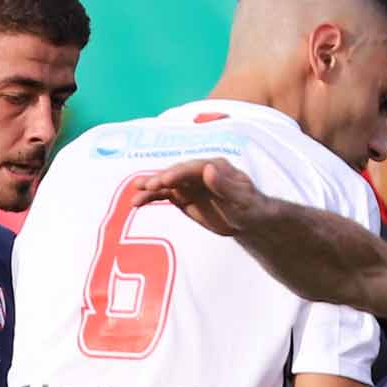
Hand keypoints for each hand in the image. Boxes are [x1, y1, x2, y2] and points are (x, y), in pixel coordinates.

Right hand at [132, 158, 261, 236]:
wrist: (249, 220)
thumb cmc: (251, 208)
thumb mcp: (243, 199)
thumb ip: (225, 185)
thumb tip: (208, 168)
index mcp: (216, 166)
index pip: (194, 167)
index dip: (179, 173)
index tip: (166, 179)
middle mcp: (199, 172)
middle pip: (177, 173)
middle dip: (161, 179)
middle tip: (146, 186)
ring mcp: (189, 184)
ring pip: (167, 184)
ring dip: (150, 188)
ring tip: (135, 196)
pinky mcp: (182, 196)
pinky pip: (163, 195)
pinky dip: (150, 198)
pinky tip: (136, 202)